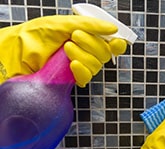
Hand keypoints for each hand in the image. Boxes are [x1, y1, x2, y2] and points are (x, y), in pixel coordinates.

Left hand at [0, 15, 126, 86]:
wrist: (17, 53)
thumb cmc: (35, 36)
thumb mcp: (63, 24)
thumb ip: (89, 25)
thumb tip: (112, 29)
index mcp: (85, 37)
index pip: (109, 42)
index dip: (116, 43)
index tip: (115, 41)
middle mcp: (85, 51)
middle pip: (105, 53)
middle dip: (92, 44)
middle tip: (76, 37)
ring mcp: (79, 66)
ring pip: (97, 65)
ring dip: (83, 55)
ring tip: (66, 49)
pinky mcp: (73, 78)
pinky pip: (87, 77)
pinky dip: (82, 70)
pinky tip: (72, 65)